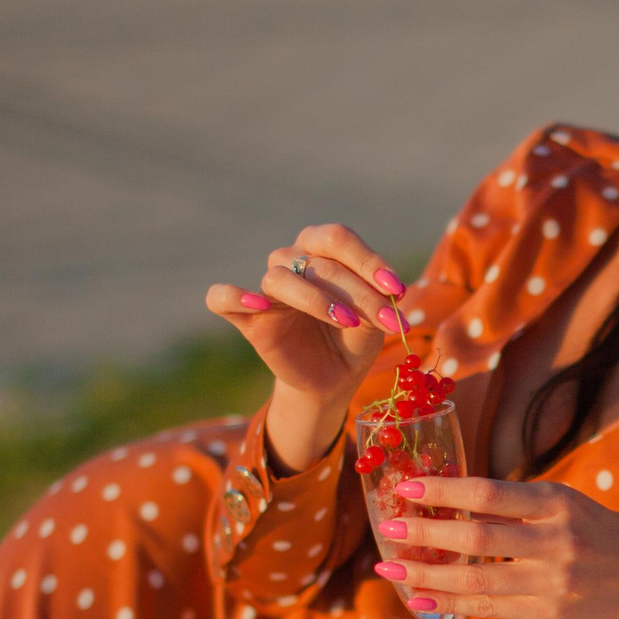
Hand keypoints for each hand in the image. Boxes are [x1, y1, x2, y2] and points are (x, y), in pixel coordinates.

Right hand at [207, 224, 410, 472]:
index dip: (368, 261)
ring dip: (317, 299)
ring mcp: (268, 289)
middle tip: (388, 322)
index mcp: (322, 250)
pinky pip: (221, 297)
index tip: (397, 290)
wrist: (333, 379)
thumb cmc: (354, 339)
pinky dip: (235, 296)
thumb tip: (382, 294)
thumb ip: (373, 303)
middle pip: (317, 262)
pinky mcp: (247, 318)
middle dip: (358, 292)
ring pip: (280, 277)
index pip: (338, 239)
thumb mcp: (374, 321)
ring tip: (347, 322)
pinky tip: (260, 305)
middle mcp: (292, 260)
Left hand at [371, 476, 618, 618]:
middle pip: (477, 539)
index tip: (406, 488)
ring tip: (391, 570)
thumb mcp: (563, 504)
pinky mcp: (547, 613)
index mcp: (557, 502)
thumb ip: (513, 505)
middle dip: (426, 535)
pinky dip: (450, 604)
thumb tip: (447, 501)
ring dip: (427, 577)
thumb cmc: (595, 532)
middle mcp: (556, 541)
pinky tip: (421, 599)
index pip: (489, 493)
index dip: (444, 491)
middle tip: (388, 529)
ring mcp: (552, 582)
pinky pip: (488, 609)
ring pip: (477, 582)